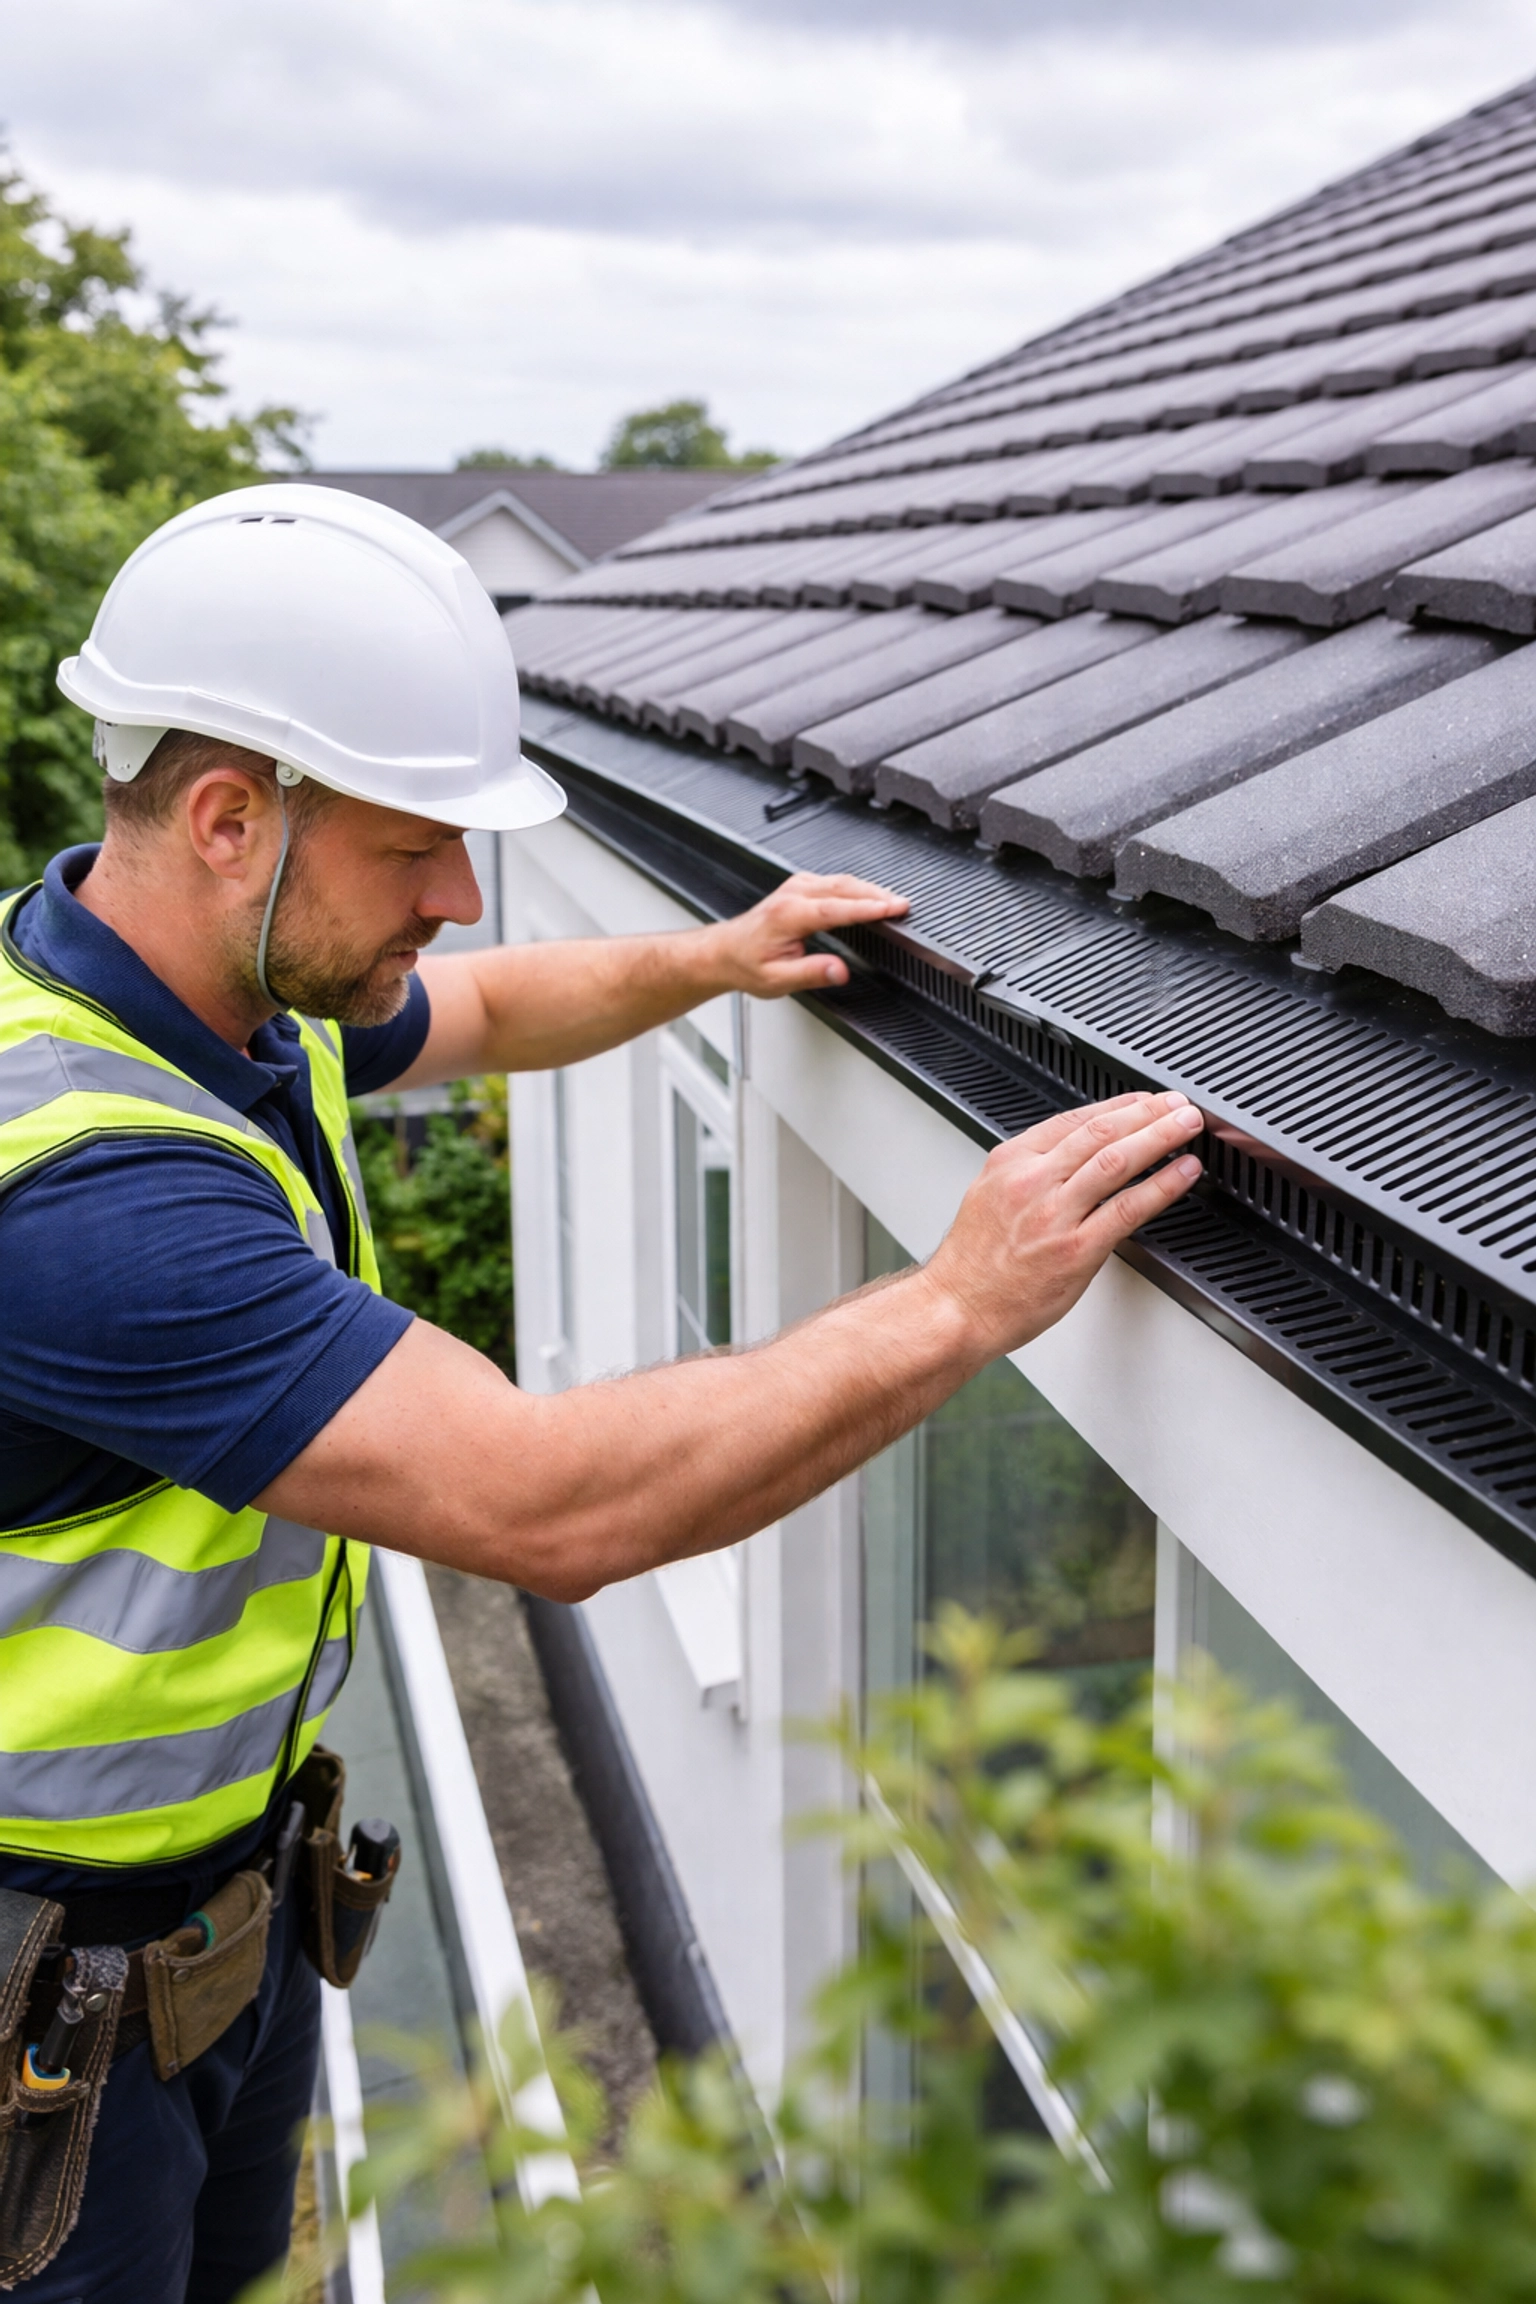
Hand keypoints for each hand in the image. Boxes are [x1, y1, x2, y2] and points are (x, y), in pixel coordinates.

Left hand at [704, 871, 909, 997]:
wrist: (725, 952)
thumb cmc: (747, 964)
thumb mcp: (776, 979)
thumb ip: (810, 973)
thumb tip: (839, 970)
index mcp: (789, 915)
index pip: (837, 907)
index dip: (868, 907)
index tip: (893, 908)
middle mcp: (793, 895)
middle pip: (844, 887)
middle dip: (877, 894)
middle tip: (904, 905)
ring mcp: (797, 887)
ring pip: (841, 881)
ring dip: (870, 889)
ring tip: (895, 901)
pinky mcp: (800, 888)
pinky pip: (835, 882)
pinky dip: (857, 888)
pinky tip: (870, 895)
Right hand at [920, 1091, 1205, 1361]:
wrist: (956, 1308)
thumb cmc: (972, 1264)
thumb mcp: (989, 1196)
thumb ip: (1029, 1174)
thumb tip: (1072, 1159)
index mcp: (1010, 1162)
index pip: (1073, 1120)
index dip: (1117, 1106)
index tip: (1143, 1101)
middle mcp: (1032, 1181)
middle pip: (1100, 1132)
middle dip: (1146, 1112)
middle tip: (1177, 1105)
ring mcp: (1054, 1215)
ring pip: (1116, 1160)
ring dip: (1160, 1137)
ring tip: (1187, 1127)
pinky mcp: (1075, 1250)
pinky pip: (1127, 1208)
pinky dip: (1162, 1186)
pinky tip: (1182, 1173)